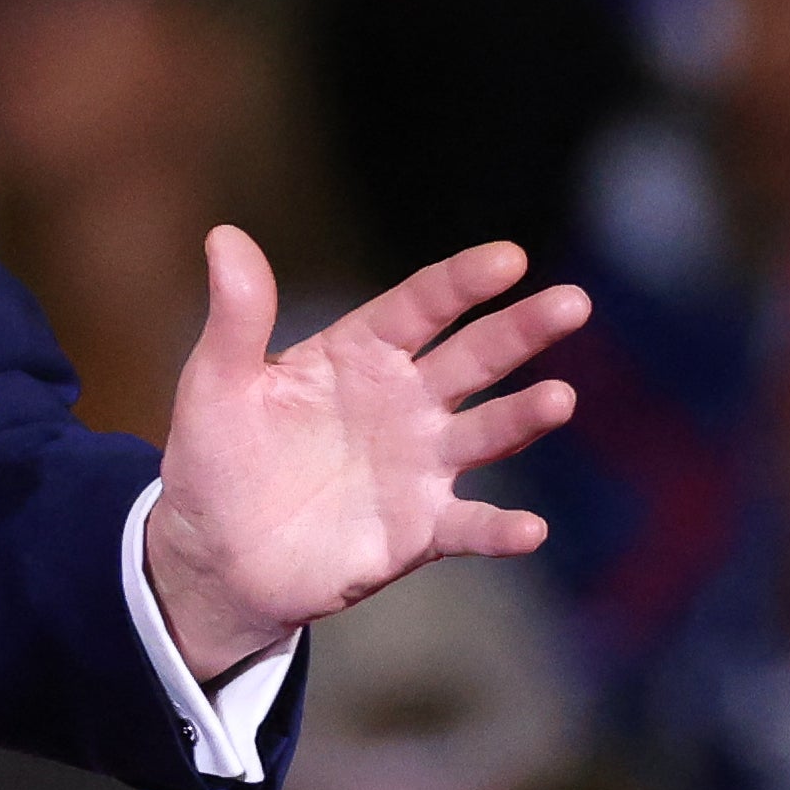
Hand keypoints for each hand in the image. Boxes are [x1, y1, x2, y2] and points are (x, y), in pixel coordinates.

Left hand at [144, 227, 585, 679]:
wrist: (217, 553)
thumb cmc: (217, 455)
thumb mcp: (217, 382)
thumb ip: (236, 316)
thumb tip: (223, 235)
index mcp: (361, 353)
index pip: (422, 306)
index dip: (463, 282)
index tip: (508, 258)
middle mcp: (404, 401)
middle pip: (473, 357)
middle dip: (521, 329)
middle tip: (572, 302)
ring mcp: (420, 464)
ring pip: (486, 433)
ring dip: (523, 417)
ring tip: (559, 399)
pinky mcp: (420, 530)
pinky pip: (469, 525)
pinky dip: (499, 528)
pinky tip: (530, 529)